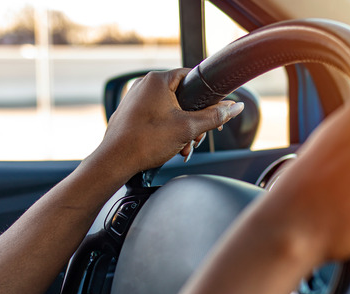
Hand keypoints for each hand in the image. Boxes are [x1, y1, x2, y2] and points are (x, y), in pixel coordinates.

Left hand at [92, 69, 243, 177]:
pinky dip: (167, 130)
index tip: (214, 111)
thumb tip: (235, 107)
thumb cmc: (145, 142)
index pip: (192, 77)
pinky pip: (156, 117)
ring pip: (170, 110)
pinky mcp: (131, 114)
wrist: (115, 161)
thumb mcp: (188, 128)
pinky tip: (171, 147)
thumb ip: (215, 116)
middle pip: (182, 96)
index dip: (207, 95)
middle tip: (197, 136)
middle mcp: (144, 85)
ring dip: (182, 129)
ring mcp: (135, 99)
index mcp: (157, 80)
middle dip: (194, 119)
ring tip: (183, 146)